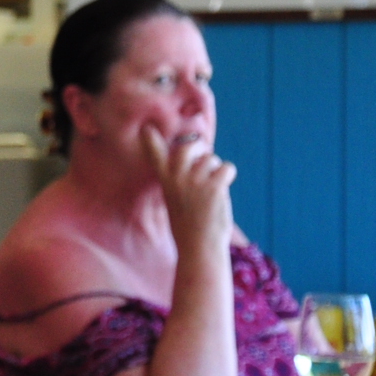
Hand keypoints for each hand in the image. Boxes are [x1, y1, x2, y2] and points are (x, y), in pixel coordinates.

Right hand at [140, 126, 234, 257]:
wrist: (198, 246)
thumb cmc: (188, 226)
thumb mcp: (175, 199)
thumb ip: (181, 179)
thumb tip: (201, 158)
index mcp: (165, 181)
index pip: (155, 154)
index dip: (151, 139)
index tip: (147, 128)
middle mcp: (177, 177)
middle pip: (189, 146)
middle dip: (200, 147)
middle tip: (204, 156)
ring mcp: (195, 181)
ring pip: (212, 159)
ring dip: (216, 169)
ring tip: (212, 187)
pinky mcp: (214, 186)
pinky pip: (227, 168)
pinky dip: (228, 175)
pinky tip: (222, 189)